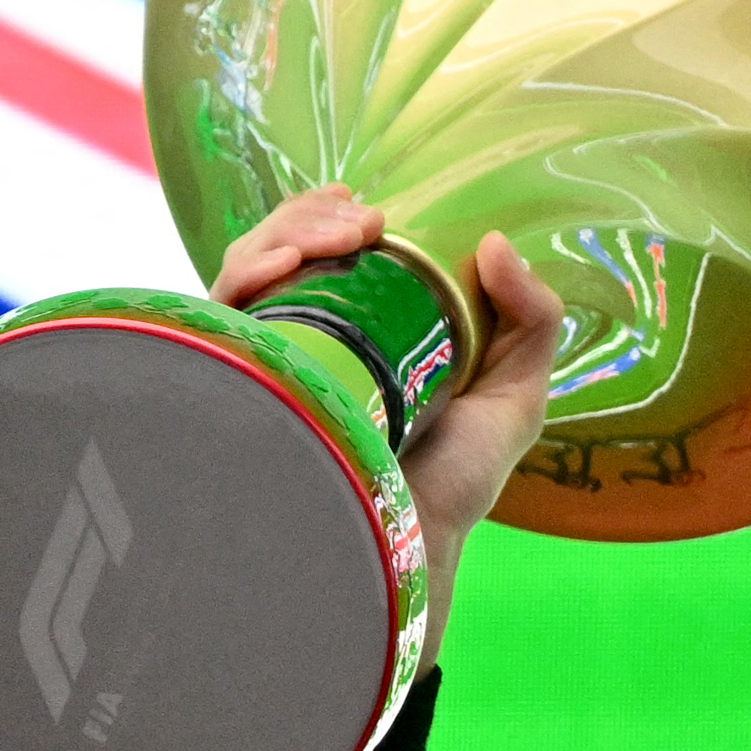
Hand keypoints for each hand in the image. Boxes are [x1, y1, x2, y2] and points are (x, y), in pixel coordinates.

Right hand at [213, 187, 563, 672]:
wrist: (403, 544)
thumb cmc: (457, 481)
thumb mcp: (516, 395)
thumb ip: (532, 319)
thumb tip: (496, 242)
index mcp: (358, 332)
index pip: (324, 252)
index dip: (331, 216)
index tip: (363, 206)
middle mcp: (303, 343)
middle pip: (278, 250)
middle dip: (311, 217)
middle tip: (362, 222)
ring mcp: (267, 364)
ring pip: (244, 272)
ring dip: (284, 232)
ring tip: (338, 236)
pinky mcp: (239, 385)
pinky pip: (218, 316)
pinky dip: (246, 276)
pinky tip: (284, 267)